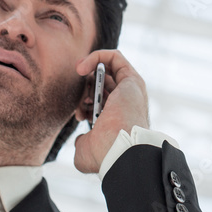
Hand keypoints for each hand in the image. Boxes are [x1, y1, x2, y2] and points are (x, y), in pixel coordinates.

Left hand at [72, 50, 148, 173]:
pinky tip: (81, 69)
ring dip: (89, 76)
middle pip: (102, 86)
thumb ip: (83, 142)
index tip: (78, 116)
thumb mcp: (85, 151)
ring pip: (107, 71)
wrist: (117, 150)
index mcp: (119, 120)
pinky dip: (96, 57)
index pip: (101, 103)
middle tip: (81, 103)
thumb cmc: (104, 154)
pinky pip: (114, 57)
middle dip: (86, 91)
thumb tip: (82, 138)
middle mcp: (126, 104)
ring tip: (82, 87)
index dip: (85, 105)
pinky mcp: (132, 79)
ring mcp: (130, 91)